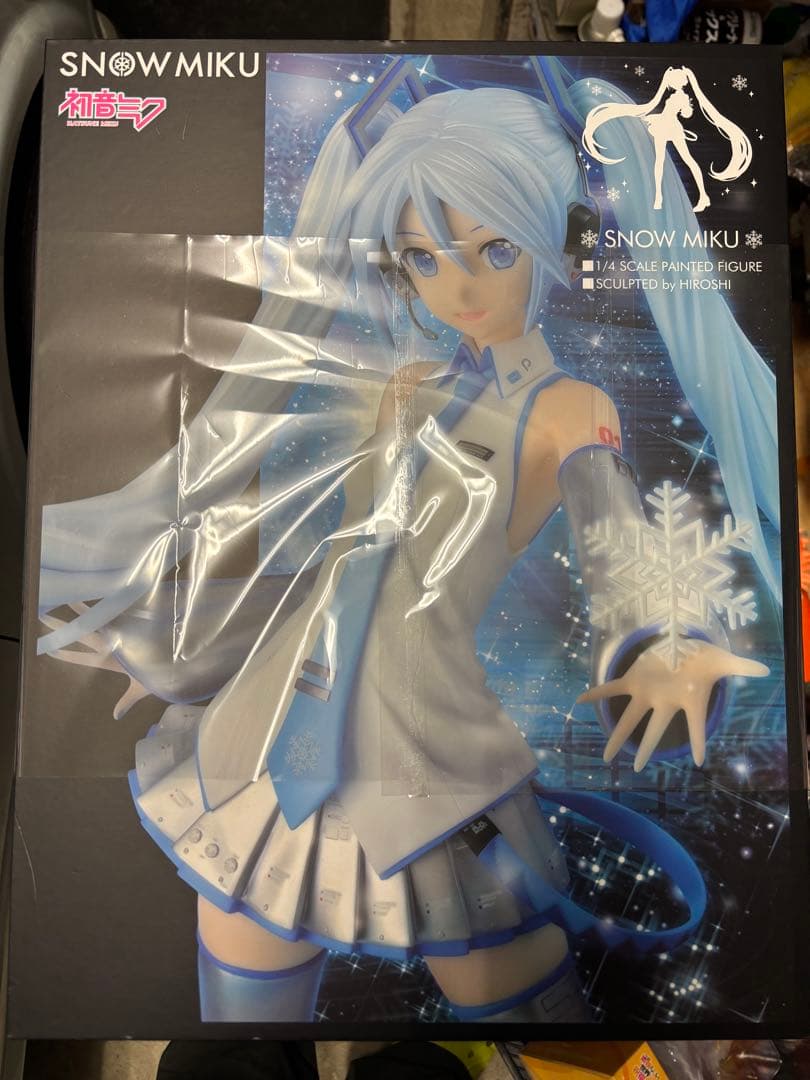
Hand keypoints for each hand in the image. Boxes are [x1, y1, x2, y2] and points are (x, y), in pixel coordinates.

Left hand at [577, 642, 768, 771]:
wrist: (683, 647)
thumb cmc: (703, 659)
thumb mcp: (723, 659)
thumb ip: (741, 667)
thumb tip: (766, 671)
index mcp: (686, 700)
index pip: (695, 725)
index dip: (698, 742)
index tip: (699, 761)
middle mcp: (664, 701)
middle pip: (654, 729)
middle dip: (646, 748)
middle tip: (637, 770)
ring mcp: (646, 692)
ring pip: (629, 717)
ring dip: (616, 734)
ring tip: (605, 756)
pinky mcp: (633, 679)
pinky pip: (612, 687)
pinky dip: (597, 693)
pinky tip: (580, 700)